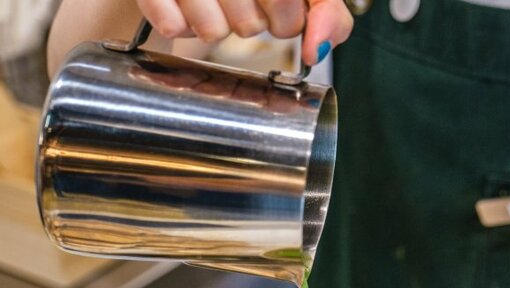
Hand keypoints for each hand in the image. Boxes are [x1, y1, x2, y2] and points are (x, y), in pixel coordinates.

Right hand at [136, 0, 352, 63]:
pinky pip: (173, 27)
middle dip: (254, 23)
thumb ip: (326, 12)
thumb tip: (316, 51)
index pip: (293, 9)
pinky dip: (181, 23)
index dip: (291, 20)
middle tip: (246, 1)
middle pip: (252, 25)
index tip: (285, 10)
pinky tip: (184, 1)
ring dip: (216, 24)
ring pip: (214, 31)